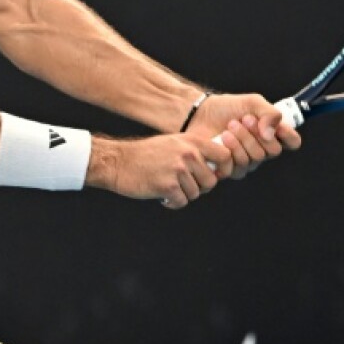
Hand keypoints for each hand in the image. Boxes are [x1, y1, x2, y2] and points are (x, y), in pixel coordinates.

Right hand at [94, 132, 235, 208]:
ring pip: (196, 193)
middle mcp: (188, 154)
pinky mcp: (168, 186)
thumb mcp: (174, 143)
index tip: (213, 175)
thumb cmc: (146, 154)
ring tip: (168, 186)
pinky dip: (172, 203)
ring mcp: (178, 170)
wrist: (118, 161)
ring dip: (183, 195)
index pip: (225, 156)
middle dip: (199, 187)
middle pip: (211, 181)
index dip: (223, 169)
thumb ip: (196, 151)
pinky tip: (162, 195)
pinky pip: (182, 202)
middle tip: (183, 185)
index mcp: (192, 141)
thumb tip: (217, 168)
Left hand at [186, 93, 302, 178]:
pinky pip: (237, 167)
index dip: (289, 136)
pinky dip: (230, 149)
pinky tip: (222, 138)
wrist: (201, 114)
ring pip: (254, 159)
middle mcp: (262, 150)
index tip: (278, 127)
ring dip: (241, 139)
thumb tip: (271, 133)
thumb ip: (269, 113)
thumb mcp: (252, 102)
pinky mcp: (230, 169)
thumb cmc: (228, 108)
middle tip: (244, 120)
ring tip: (230, 126)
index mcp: (272, 134)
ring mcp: (247, 162)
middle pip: (272, 151)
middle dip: (256, 133)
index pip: (292, 142)